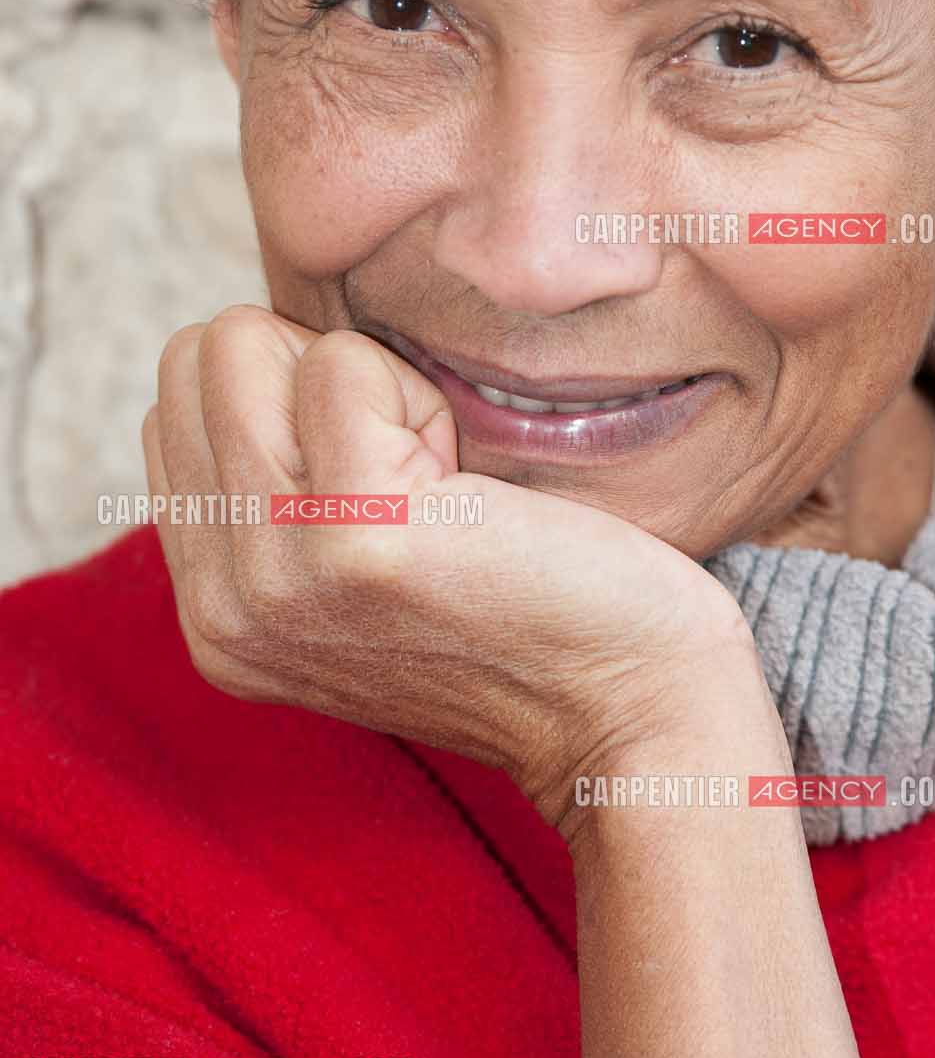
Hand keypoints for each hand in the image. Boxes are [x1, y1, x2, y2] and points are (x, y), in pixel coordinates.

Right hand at [141, 306, 766, 828]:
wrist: (633, 709)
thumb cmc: (531, 613)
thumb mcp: (356, 576)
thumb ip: (277, 501)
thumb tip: (247, 359)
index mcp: (215, 615)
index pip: (178, 407)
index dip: (296, 403)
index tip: (389, 488)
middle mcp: (221, 607)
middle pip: (197, 363)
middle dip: (318, 380)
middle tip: (417, 478)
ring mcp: (274, 574)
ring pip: (245, 347)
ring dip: (371, 389)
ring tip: (440, 487)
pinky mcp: (350, 536)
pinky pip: (340, 366)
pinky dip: (422, 401)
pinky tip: (470, 494)